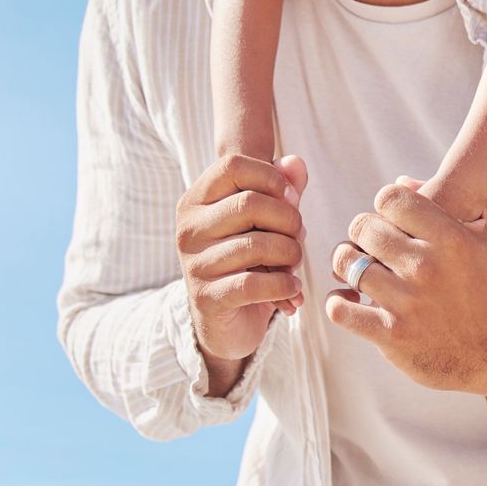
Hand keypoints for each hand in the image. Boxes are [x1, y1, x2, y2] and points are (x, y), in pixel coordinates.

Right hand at [176, 153, 308, 393]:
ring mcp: (194, 264)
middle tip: (297, 237)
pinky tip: (292, 290)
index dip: (273, 178)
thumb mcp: (267, 220)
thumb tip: (295, 163)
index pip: (233, 165)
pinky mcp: (207, 297)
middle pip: (250, 203)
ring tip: (294, 264)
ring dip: (290, 254)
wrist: (227, 321)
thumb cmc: (249, 260)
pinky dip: (284, 286)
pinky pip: (254, 284)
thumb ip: (283, 189)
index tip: (291, 199)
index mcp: (197, 200)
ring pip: (257, 244)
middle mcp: (189, 228)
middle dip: (289, 220)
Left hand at [326, 179, 486, 396]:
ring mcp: (406, 302)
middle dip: (364, 231)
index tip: (390, 217)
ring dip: (346, 263)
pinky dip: (338, 301)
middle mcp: (426, 266)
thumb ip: (459, 201)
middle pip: (364, 227)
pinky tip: (349, 299)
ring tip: (356, 267)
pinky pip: (341, 310)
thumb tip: (406, 180)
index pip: (391, 199)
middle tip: (371, 243)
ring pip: (347, 263)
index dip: (385, 204)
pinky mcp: (391, 335)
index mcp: (450, 238)